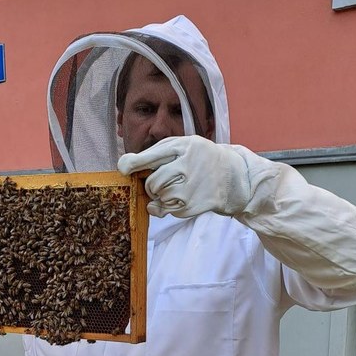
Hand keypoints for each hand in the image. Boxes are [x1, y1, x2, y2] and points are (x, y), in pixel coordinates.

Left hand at [117, 136, 249, 218]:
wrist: (232, 176)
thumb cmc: (200, 159)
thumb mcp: (183, 146)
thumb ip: (156, 152)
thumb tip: (124, 166)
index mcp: (183, 147)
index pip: (152, 156)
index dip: (133, 164)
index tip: (123, 168)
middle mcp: (187, 166)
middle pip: (152, 182)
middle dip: (151, 185)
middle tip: (161, 183)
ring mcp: (190, 188)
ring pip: (159, 197)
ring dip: (160, 196)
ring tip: (174, 189)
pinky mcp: (192, 206)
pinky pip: (168, 210)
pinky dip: (170, 207)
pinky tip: (182, 198)